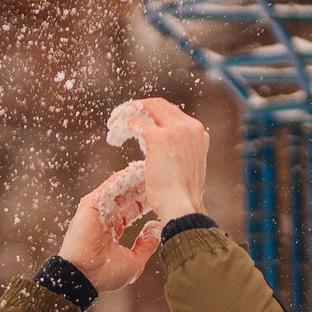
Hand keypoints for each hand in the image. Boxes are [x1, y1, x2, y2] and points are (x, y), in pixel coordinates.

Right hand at [57, 176, 164, 293]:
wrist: (85, 276)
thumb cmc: (106, 274)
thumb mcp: (135, 261)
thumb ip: (146, 245)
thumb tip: (158, 229)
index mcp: (111, 231)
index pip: (130, 211)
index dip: (144, 202)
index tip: (160, 193)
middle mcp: (103, 218)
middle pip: (125, 197)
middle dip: (141, 187)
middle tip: (158, 176)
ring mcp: (96, 210)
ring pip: (119, 189)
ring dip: (134, 179)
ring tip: (151, 168)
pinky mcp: (91, 204)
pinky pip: (110, 186)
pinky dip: (123, 178)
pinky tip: (137, 171)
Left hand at [120, 98, 207, 223]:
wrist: (183, 207)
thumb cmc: (181, 197)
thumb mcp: (186, 167)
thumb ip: (179, 152)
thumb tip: (165, 151)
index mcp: (197, 133)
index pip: (171, 111)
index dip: (151, 112)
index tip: (138, 120)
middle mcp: (189, 127)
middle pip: (158, 104)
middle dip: (137, 107)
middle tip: (121, 116)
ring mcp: (175, 130)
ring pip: (145, 108)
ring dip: (126, 112)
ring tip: (113, 123)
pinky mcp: (158, 138)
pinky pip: (134, 123)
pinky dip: (121, 127)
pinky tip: (113, 137)